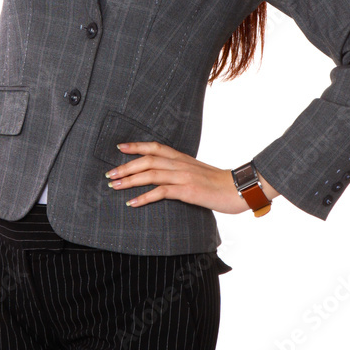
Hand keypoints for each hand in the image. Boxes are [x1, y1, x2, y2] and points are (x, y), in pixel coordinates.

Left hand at [105, 141, 252, 214]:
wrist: (240, 189)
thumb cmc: (219, 184)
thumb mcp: (198, 172)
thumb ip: (182, 171)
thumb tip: (166, 176)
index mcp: (182, 158)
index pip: (155, 146)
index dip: (136, 146)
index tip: (119, 147)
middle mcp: (180, 163)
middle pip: (147, 159)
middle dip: (126, 166)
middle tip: (109, 174)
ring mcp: (184, 176)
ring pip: (150, 174)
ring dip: (130, 180)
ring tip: (114, 186)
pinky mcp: (188, 191)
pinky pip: (161, 192)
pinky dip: (144, 197)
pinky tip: (133, 203)